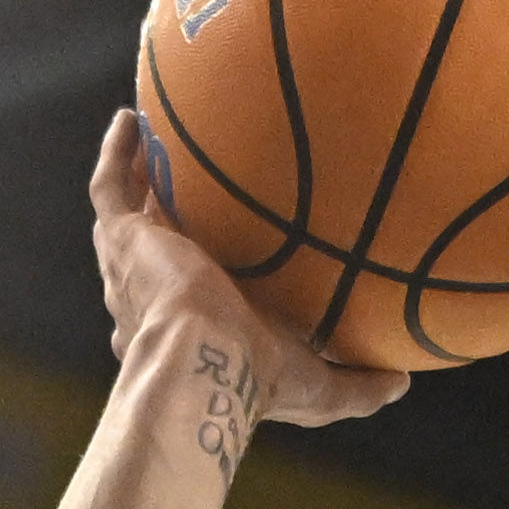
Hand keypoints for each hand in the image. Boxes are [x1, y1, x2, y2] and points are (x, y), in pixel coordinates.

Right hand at [90, 110, 406, 431]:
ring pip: (126, 215)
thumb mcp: (320, 389)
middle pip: (155, 253)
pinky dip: (116, 153)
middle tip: (185, 186)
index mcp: (190, 335)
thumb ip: (358, 386)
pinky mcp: (124, 240)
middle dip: (163, 222)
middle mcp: (153, 302)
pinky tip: (131, 119)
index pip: (190, 307)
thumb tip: (400, 381)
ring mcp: (132, 269)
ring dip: (137, 178)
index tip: (225, 261)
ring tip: (152, 140)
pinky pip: (108, 186)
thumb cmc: (256, 380)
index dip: (201, 287)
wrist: (208, 360)